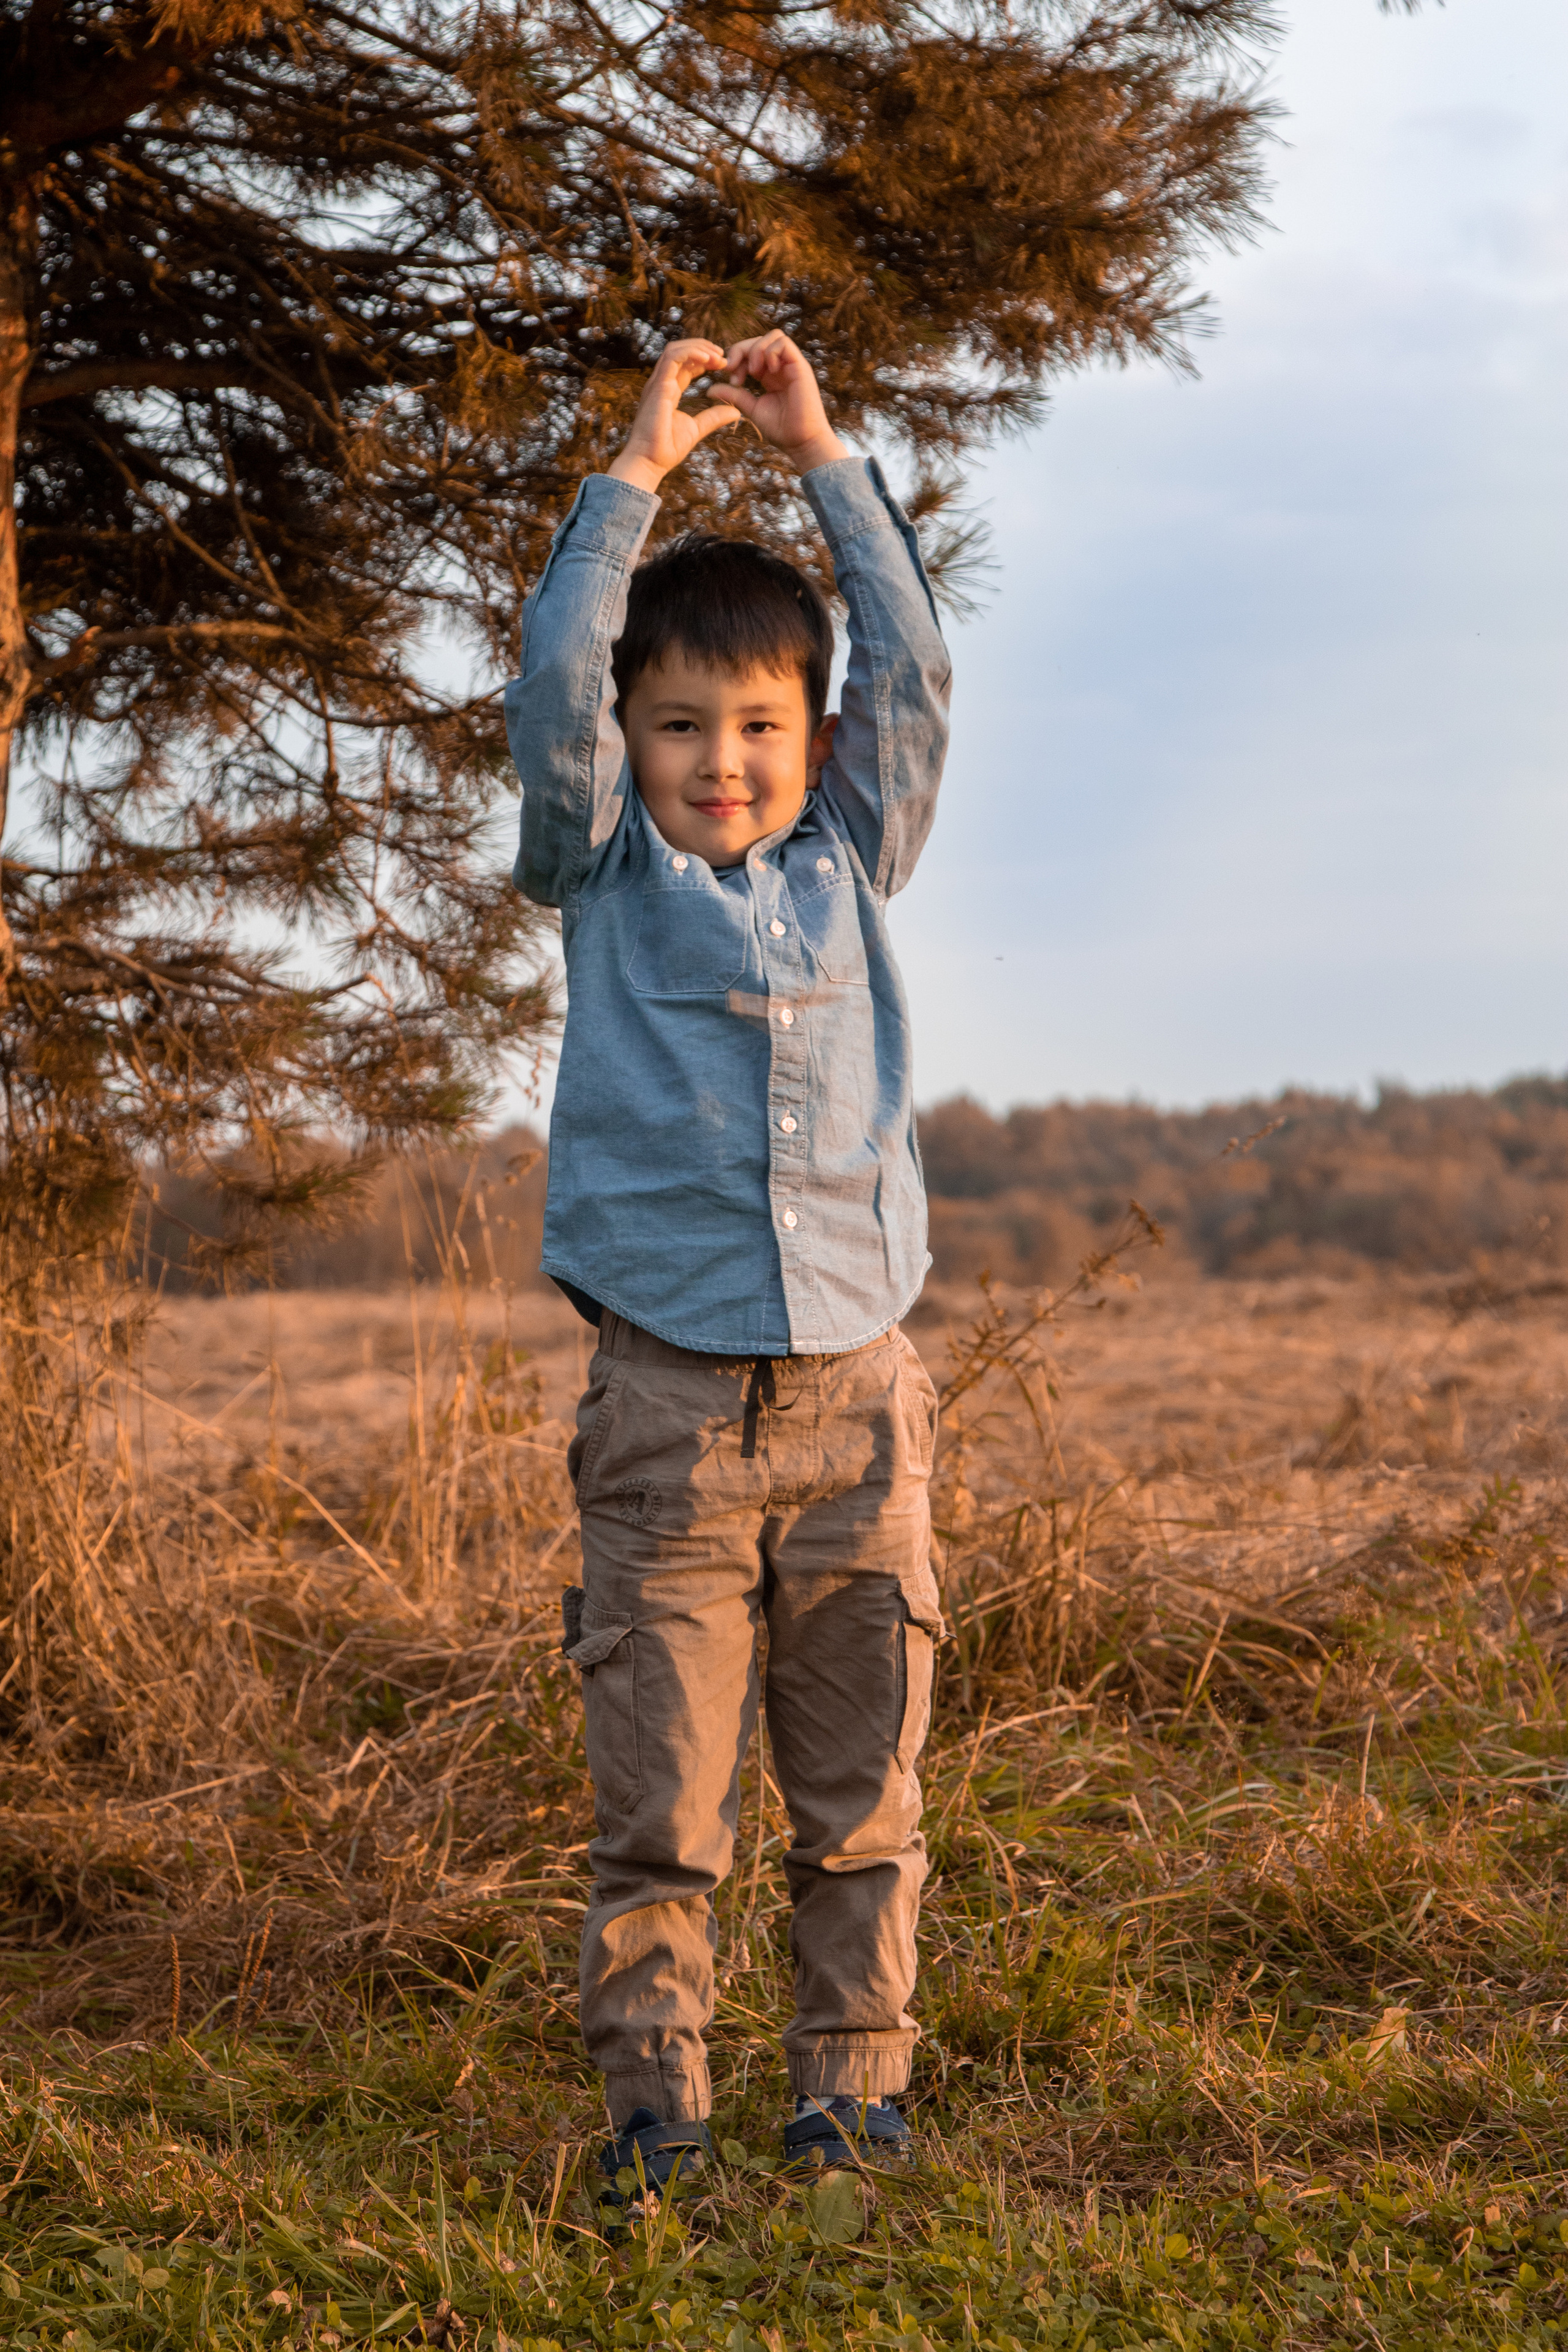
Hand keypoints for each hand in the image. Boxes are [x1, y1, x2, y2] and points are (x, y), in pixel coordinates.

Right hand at [608, 340, 741, 492]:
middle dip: (703, 348)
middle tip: (724, 356)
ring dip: (698, 347)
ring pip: (676, 349)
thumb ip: (714, 417)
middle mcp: (661, 382)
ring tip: (718, 355)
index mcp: (669, 390)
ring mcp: (657, 382)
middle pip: (680, 352)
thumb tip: (736, 412)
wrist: (650, 462)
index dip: (704, 360)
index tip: (723, 365)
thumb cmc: (667, 449)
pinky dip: (691, 353)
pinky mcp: (658, 385)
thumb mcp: (697, 428)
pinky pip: (673, 358)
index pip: (685, 364)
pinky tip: (708, 359)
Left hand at [711, 331, 847, 474]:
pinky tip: (766, 371)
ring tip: (753, 372)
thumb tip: (709, 388)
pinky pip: (784, 343)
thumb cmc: (781, 430)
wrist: (802, 442)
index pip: (751, 351)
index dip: (737, 358)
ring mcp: (791, 365)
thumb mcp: (752, 409)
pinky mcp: (800, 367)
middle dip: (741, 350)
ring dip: (756, 349)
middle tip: (733, 370)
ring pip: (772, 336)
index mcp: (769, 375)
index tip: (730, 378)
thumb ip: (734, 396)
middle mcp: (781, 366)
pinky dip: (770, 351)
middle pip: (759, 339)